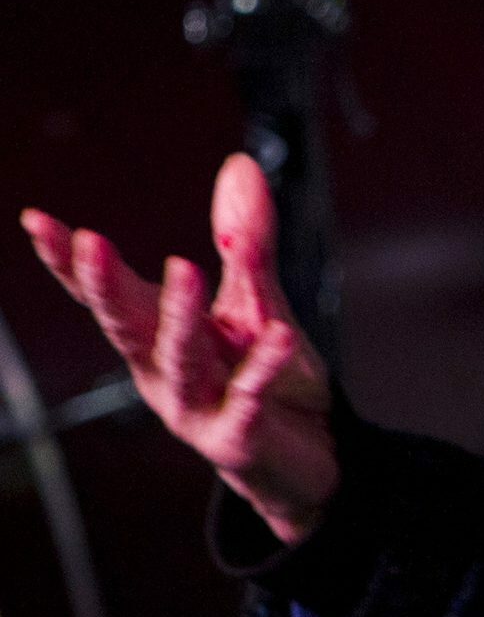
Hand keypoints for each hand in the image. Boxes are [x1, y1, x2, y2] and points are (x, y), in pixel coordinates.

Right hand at [19, 154, 338, 545]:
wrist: (312, 453)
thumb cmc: (268, 374)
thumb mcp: (258, 299)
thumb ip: (245, 239)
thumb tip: (238, 164)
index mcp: (159, 337)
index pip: (109, 295)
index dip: (71, 264)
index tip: (38, 221)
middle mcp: (163, 372)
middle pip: (127, 326)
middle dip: (106, 286)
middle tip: (90, 242)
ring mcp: (196, 408)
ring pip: (179, 360)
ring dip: (179, 316)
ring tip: (186, 268)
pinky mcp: (236, 436)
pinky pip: (248, 397)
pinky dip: (261, 366)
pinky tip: (279, 335)